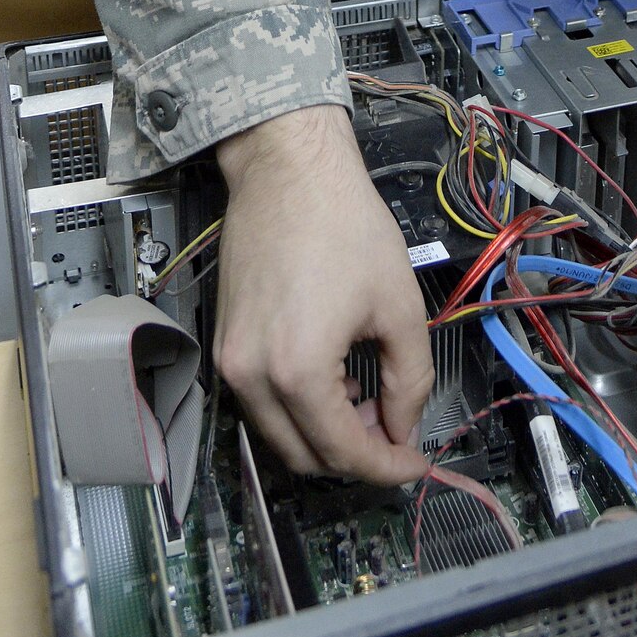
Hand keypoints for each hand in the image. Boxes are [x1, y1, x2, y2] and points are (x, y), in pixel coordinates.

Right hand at [214, 104, 434, 479]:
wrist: (289, 171)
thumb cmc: (342, 222)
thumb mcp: (398, 304)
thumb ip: (410, 379)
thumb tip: (405, 426)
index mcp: (298, 370)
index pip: (343, 452)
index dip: (386, 466)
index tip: (413, 463)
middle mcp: (252, 376)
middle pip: (305, 457)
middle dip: (355, 454)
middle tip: (395, 429)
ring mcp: (230, 362)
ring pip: (279, 436)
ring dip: (325, 433)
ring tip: (367, 397)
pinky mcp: (224, 344)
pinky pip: (261, 402)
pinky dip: (298, 407)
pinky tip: (333, 376)